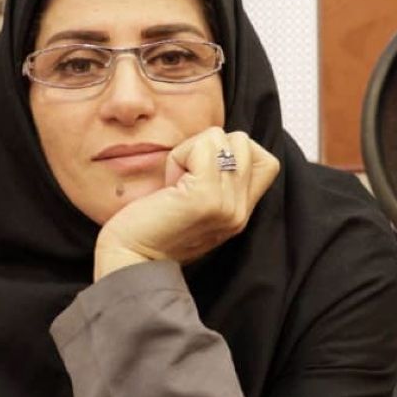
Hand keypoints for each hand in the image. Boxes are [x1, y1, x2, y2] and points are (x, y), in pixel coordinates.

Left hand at [93, 127, 279, 280]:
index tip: (200, 173)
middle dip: (208, 147)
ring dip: (191, 150)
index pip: (267, 162)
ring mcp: (227, 204)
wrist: (129, 258)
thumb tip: (217, 140)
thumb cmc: (151, 225)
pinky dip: (181, 155)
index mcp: (240, 212)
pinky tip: (170, 183)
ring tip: (176, 183)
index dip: (234, 152)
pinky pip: (203, 148)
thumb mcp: (196, 202)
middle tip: (183, 178)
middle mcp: (240, 210)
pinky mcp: (206, 197)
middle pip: (243, 143)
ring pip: (222, 138)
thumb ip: (217, 180)